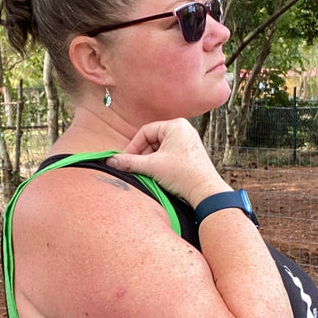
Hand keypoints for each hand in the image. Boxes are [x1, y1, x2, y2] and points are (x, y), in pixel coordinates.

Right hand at [106, 118, 229, 206]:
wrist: (206, 192)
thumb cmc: (183, 175)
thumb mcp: (152, 167)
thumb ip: (130, 162)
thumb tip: (110, 161)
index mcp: (176, 125)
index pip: (145, 132)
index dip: (133, 146)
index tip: (125, 160)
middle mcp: (183, 130)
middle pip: (153, 140)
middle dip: (142, 155)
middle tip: (134, 169)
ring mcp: (188, 142)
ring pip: (160, 149)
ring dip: (150, 161)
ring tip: (147, 174)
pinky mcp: (190, 155)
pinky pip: (169, 155)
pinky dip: (160, 164)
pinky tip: (158, 176)